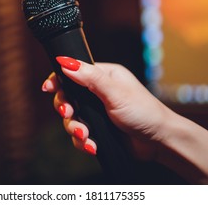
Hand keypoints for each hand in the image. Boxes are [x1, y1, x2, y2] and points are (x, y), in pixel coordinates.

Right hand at [42, 57, 169, 159]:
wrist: (158, 141)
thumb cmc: (144, 111)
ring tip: (85, 135)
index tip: (48, 88)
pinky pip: (80, 135)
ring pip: (72, 119)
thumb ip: (90, 78)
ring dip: (75, 129)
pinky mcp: (98, 130)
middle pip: (68, 97)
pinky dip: (83, 142)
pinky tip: (91, 146)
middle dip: (65, 108)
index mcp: (103, 77)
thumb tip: (65, 62)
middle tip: (68, 113)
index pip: (73, 73)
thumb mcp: (115, 92)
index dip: (58, 80)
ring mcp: (97, 113)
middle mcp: (98, 93)